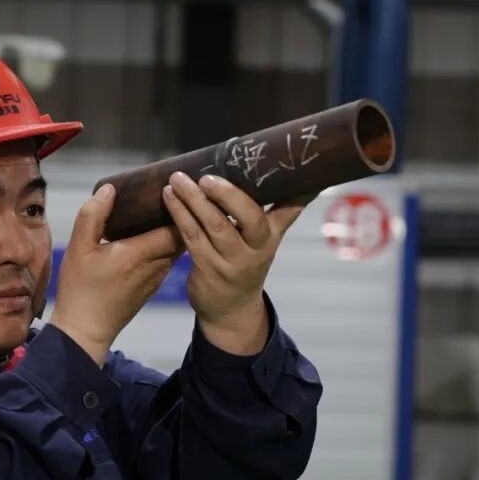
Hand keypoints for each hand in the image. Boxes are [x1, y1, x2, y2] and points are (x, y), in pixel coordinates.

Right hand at [50, 184, 183, 365]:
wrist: (86, 331)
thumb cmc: (81, 289)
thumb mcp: (78, 248)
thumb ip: (93, 216)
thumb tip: (110, 189)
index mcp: (141, 253)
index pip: (177, 226)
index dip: (181, 206)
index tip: (178, 187)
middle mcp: (157, 265)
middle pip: (182, 235)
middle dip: (183, 214)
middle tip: (177, 191)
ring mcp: (157, 278)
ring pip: (177, 248)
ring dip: (176, 229)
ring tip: (170, 207)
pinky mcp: (152, 287)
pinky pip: (168, 259)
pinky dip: (168, 244)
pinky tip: (156, 233)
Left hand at [162, 172, 304, 354]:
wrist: (231, 309)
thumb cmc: (247, 263)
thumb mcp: (268, 240)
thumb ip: (282, 211)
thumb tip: (308, 181)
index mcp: (271, 237)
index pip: (287, 211)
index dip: (293, 194)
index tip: (288, 170)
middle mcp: (256, 249)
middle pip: (248, 218)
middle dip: (228, 195)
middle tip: (207, 177)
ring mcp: (231, 261)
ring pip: (214, 225)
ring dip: (194, 200)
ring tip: (178, 180)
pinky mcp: (207, 268)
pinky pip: (192, 237)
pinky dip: (180, 214)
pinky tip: (170, 196)